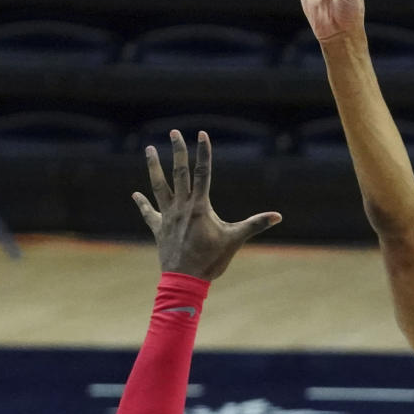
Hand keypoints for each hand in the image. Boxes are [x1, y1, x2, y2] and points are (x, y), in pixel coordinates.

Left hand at [133, 132, 280, 279]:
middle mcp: (181, 207)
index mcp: (200, 206)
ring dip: (154, 167)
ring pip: (159, 186)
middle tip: (174, 132)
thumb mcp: (235, 240)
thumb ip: (255, 225)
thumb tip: (278, 216)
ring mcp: (168, 217)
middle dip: (178, 151)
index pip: (202, 173)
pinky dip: (142, 204)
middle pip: (179, 173)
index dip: (203, 152)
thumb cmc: (211, 260)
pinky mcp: (159, 229)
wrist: (185, 280)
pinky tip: (135, 194)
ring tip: (149, 149)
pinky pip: (149, 214)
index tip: (202, 134)